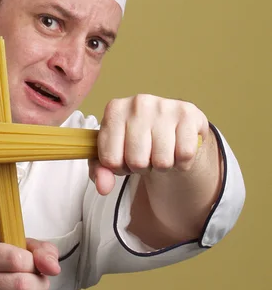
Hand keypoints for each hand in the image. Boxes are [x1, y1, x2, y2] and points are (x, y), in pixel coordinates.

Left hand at [90, 94, 209, 194]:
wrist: (172, 128)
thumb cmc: (138, 141)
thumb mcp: (114, 153)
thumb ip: (101, 170)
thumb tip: (103, 187)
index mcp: (114, 110)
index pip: (110, 160)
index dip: (119, 167)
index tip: (124, 156)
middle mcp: (138, 103)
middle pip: (137, 161)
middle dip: (141, 167)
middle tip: (146, 155)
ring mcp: (164, 106)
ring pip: (162, 161)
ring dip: (162, 166)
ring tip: (160, 151)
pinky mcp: (188, 113)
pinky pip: (185, 155)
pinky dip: (182, 162)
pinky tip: (176, 149)